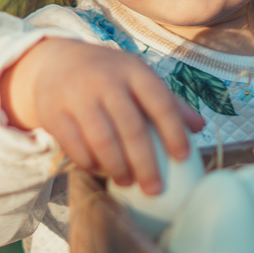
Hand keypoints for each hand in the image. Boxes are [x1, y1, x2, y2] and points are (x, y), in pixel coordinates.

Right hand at [0, 38, 204, 193]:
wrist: (56, 62)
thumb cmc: (109, 76)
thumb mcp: (138, 78)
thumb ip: (168, 101)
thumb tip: (199, 127)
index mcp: (133, 70)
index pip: (160, 102)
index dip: (174, 132)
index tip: (183, 158)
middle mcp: (105, 80)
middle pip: (131, 128)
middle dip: (146, 164)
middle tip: (155, 189)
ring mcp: (77, 96)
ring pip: (102, 140)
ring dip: (117, 168)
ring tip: (127, 183)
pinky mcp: (54, 113)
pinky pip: (75, 146)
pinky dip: (90, 164)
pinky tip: (101, 171)